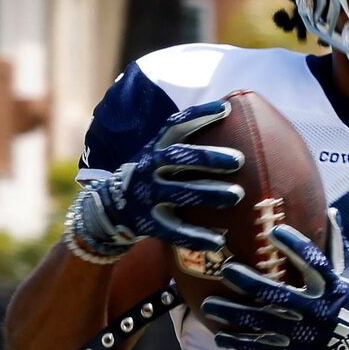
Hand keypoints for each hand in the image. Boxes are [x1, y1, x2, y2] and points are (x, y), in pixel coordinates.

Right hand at [64, 101, 243, 260]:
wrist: (110, 207)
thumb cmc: (150, 177)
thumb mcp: (158, 155)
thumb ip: (185, 147)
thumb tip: (229, 127)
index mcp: (155, 147)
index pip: (176, 125)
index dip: (199, 115)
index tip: (226, 109)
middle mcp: (149, 168)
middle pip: (178, 158)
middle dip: (208, 157)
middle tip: (238, 160)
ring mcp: (147, 196)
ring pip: (180, 193)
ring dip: (209, 193)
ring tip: (237, 194)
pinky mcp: (148, 223)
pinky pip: (175, 231)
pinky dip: (197, 237)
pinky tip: (219, 241)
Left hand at [201, 222, 348, 349]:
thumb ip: (339, 247)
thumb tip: (331, 211)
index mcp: (333, 289)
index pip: (314, 263)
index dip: (294, 247)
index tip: (273, 232)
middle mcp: (317, 311)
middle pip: (279, 295)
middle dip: (250, 283)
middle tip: (226, 270)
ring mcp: (304, 335)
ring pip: (264, 323)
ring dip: (235, 314)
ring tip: (209, 304)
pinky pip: (264, 348)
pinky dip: (241, 343)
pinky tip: (220, 335)